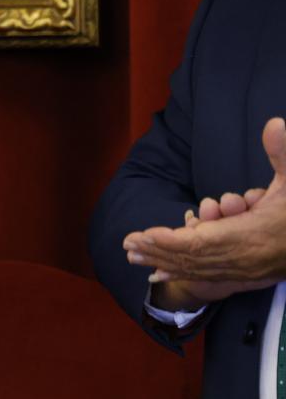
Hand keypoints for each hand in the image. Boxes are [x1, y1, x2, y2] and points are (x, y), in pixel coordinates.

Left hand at [123, 116, 285, 287]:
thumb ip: (282, 154)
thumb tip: (274, 122)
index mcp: (251, 235)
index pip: (204, 242)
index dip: (173, 240)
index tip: (146, 233)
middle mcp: (243, 257)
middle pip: (192, 258)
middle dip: (158, 250)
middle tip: (127, 244)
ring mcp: (242, 270)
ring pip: (195, 268)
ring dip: (162, 261)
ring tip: (133, 256)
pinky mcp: (243, 275)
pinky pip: (206, 276)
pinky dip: (180, 274)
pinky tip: (158, 276)